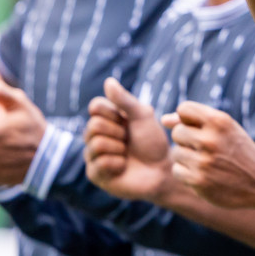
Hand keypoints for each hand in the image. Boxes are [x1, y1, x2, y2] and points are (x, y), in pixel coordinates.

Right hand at [83, 78, 173, 201]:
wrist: (161, 168)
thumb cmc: (152, 141)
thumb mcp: (142, 116)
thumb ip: (124, 100)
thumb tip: (108, 81)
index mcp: (105, 119)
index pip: (95, 106)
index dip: (114, 113)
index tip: (127, 121)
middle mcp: (95, 135)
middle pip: (94, 125)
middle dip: (119, 132)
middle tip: (129, 140)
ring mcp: (93, 155)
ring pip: (96, 144)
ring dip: (119, 148)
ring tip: (127, 153)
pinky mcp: (94, 174)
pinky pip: (99, 163)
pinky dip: (118, 163)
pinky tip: (124, 167)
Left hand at [166, 101, 254, 207]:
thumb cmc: (238, 150)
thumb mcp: (224, 129)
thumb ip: (195, 121)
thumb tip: (164, 119)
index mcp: (219, 121)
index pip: (184, 108)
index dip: (187, 118)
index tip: (198, 127)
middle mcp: (210, 139)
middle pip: (177, 132)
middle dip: (186, 139)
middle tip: (204, 147)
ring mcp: (203, 161)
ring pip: (175, 153)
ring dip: (186, 158)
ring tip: (206, 161)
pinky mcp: (198, 181)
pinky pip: (177, 171)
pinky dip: (186, 173)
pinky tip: (203, 174)